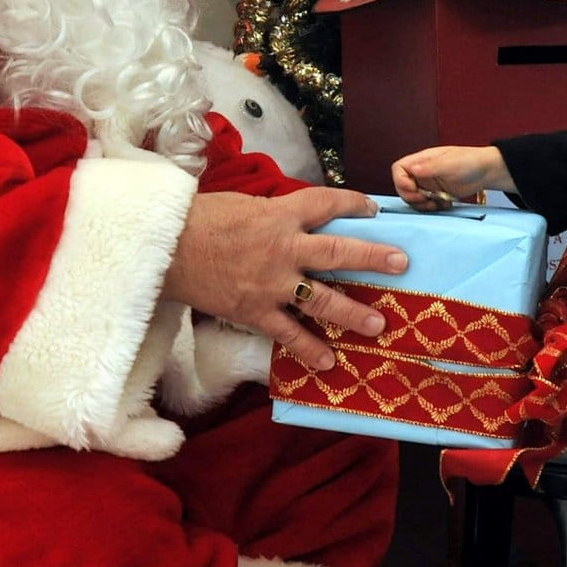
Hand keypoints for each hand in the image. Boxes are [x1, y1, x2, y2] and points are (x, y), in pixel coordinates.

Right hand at [162, 187, 407, 370]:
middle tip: (401, 264)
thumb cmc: (199, 219)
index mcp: (281, 214)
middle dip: (374, 258)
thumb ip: (274, 213)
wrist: (165, 248)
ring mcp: (273, 284)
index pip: (327, 204)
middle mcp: (285, 248)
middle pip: (340, 251)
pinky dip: (309, 349)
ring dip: (353, 313)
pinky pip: (289, 334)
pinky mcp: (256, 311)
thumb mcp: (243, 204)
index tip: (373, 209)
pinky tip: (329, 362)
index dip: (354, 204)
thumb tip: (294, 219)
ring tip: (378, 325)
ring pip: (323, 299)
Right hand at [391, 145, 511, 210]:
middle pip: (402, 186)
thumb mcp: (450, 163)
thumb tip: (412, 169)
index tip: (414, 189)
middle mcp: (422, 172)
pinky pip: (425, 204)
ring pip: (412, 197)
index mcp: (422, 160)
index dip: (401, 181)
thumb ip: (430, 167)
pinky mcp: (435, 194)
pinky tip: (443, 204)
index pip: (399, 169)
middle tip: (426, 199)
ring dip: (421, 204)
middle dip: (411, 196)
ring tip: (436, 203)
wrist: (487, 172)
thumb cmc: (470, 161)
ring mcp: (428, 184)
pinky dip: (431, 208)